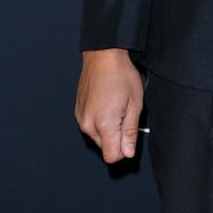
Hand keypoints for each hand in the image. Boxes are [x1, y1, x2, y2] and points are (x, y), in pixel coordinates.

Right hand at [75, 48, 144, 162]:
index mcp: (104, 124)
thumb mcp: (135, 103)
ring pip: (97, 137)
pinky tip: (107, 102)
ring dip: (108, 128)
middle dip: (117, 138)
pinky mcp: (78, 111)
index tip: (130, 137)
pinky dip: (99, 120)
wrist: (103, 55)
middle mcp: (88, 125)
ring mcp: (81, 118)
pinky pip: (90, 125)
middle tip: (126, 115)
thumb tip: (128, 153)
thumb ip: (130, 131)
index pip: (111, 156)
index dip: (124, 151)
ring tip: (116, 106)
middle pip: (105, 147)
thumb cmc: (121, 75)